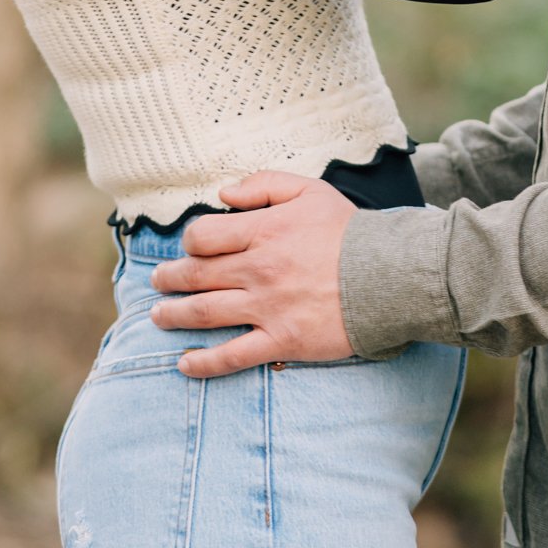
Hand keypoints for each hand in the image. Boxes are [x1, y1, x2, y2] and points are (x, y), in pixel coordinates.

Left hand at [149, 171, 356, 377]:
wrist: (388, 275)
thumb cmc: (348, 230)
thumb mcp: (309, 189)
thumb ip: (263, 183)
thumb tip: (223, 194)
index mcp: (262, 231)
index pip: (203, 236)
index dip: (189, 241)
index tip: (190, 246)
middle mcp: (258, 269)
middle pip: (196, 275)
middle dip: (170, 279)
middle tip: (159, 283)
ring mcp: (267, 308)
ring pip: (205, 313)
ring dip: (175, 315)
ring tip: (158, 316)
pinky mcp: (281, 340)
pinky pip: (233, 355)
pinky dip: (204, 363)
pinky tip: (184, 364)